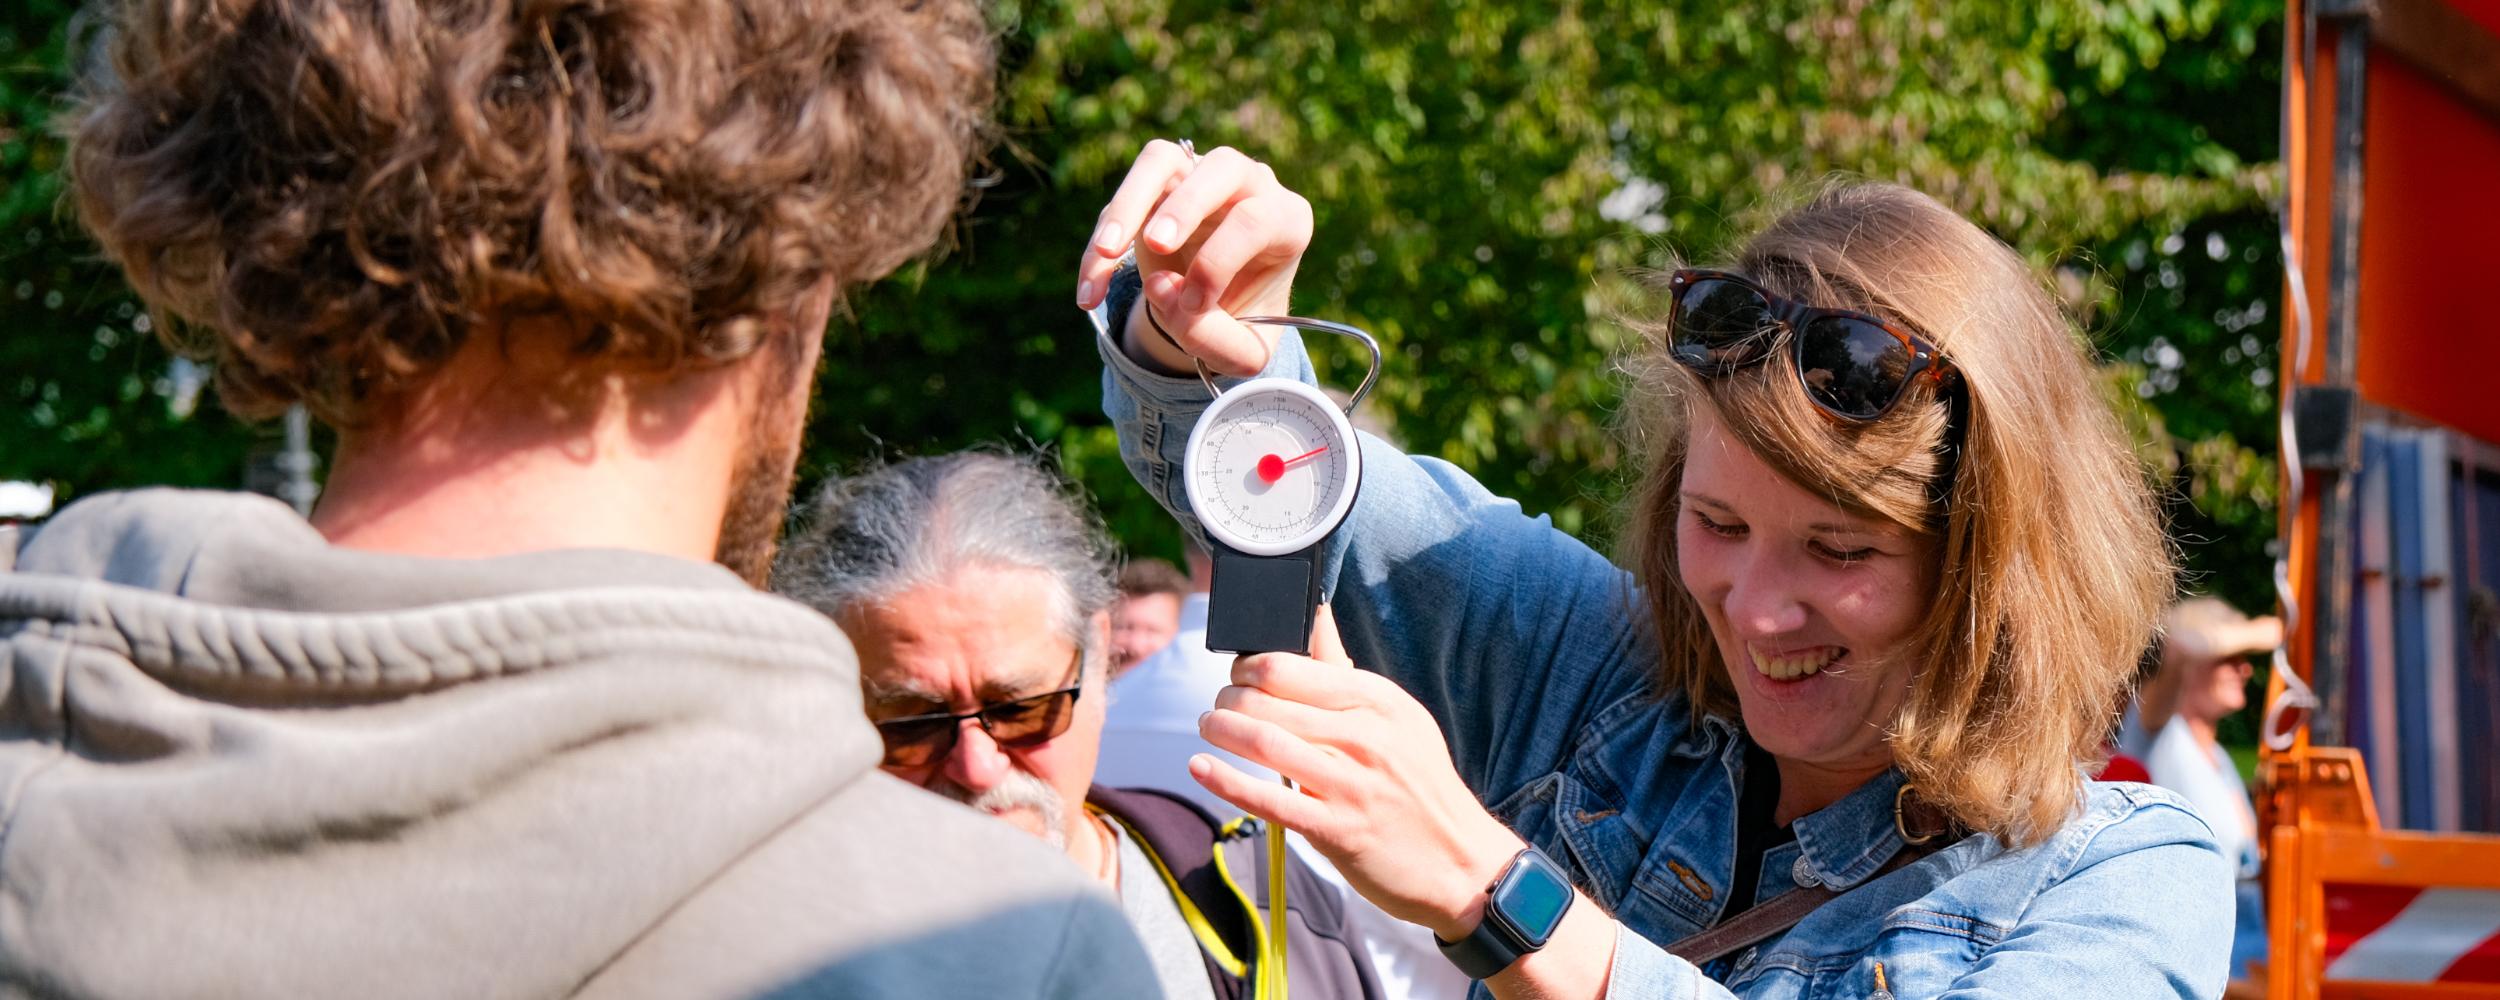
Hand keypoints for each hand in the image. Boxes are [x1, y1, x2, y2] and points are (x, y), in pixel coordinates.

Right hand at [1074, 140, 1313, 376]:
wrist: (1215, 308)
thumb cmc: (1241, 319)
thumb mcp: (1246, 351)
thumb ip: (1218, 340)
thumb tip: (1161, 287)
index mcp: (1286, 220)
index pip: (1256, 221)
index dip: (1219, 263)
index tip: (1193, 305)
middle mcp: (1248, 185)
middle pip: (1223, 168)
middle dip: (1186, 206)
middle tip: (1157, 246)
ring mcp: (1197, 176)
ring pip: (1162, 160)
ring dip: (1130, 202)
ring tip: (1107, 252)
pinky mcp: (1156, 185)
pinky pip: (1122, 194)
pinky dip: (1102, 239)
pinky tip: (1090, 290)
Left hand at [1191, 607, 1526, 940]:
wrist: (1461, 863)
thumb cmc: (1420, 784)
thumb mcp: (1397, 718)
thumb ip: (1344, 670)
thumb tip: (1315, 612)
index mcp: (1379, 700)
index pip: (1291, 666)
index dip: (1250, 666)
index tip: (1237, 673)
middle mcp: (1366, 736)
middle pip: (1270, 701)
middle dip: (1229, 698)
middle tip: (1218, 706)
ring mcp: (1352, 784)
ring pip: (1266, 744)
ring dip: (1222, 731)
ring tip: (1209, 727)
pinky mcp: (1337, 829)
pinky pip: (1269, 800)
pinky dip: (1227, 781)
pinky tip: (1201, 768)